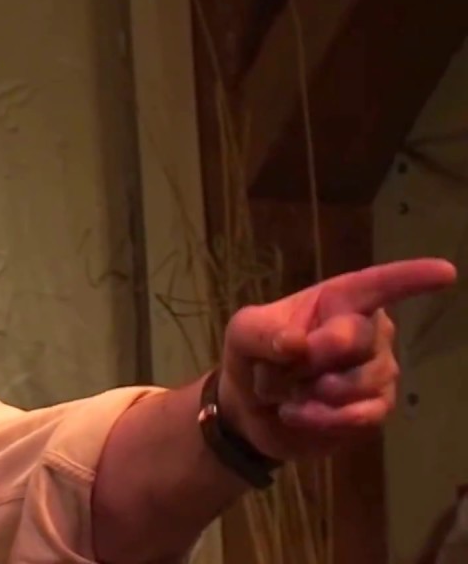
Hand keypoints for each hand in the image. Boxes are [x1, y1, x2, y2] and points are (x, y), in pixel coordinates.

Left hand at [219, 258, 455, 460]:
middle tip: (281, 364)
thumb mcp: (243, 333)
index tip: (446, 272)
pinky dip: (322, 417)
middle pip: (353, 338)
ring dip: (309, 390)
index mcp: (339, 299)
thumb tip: (296, 343)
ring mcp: (378, 370)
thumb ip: (264, 332)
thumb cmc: (254, 355)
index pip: (378, 285)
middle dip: (309, 357)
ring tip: (287, 390)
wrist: (250, 409)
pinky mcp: (376, 408)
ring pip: (359, 380)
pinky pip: (361, 414)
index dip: (411, 279)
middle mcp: (370, 331)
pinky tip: (296, 414)